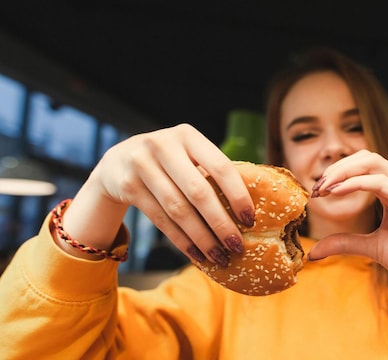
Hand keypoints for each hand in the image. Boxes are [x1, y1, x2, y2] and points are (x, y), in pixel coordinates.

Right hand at [65, 124, 254, 264]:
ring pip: (178, 209)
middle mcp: (163, 145)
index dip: (238, 195)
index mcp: (188, 135)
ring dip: (202, 237)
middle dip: (221, 223)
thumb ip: (212, 172)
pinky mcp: (127, 185)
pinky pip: (161, 219)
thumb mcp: (187, 154)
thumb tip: (249, 211)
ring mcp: (141, 164)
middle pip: (198, 192)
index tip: (250, 220)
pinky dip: (181, 240)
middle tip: (237, 246)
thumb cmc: (169, 162)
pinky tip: (197, 254)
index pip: (220, 166)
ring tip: (219, 256)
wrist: (118, 161)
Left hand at [307, 150, 387, 291]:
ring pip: (371, 162)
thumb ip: (345, 243)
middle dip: (336, 168)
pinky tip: (336, 192)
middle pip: (365, 157)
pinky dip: (355, 183)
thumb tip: (313, 252)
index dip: (337, 173)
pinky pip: (381, 182)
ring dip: (342, 172)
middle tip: (316, 188)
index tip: (316, 191)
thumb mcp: (372, 247)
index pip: (363, 165)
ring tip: (323, 188)